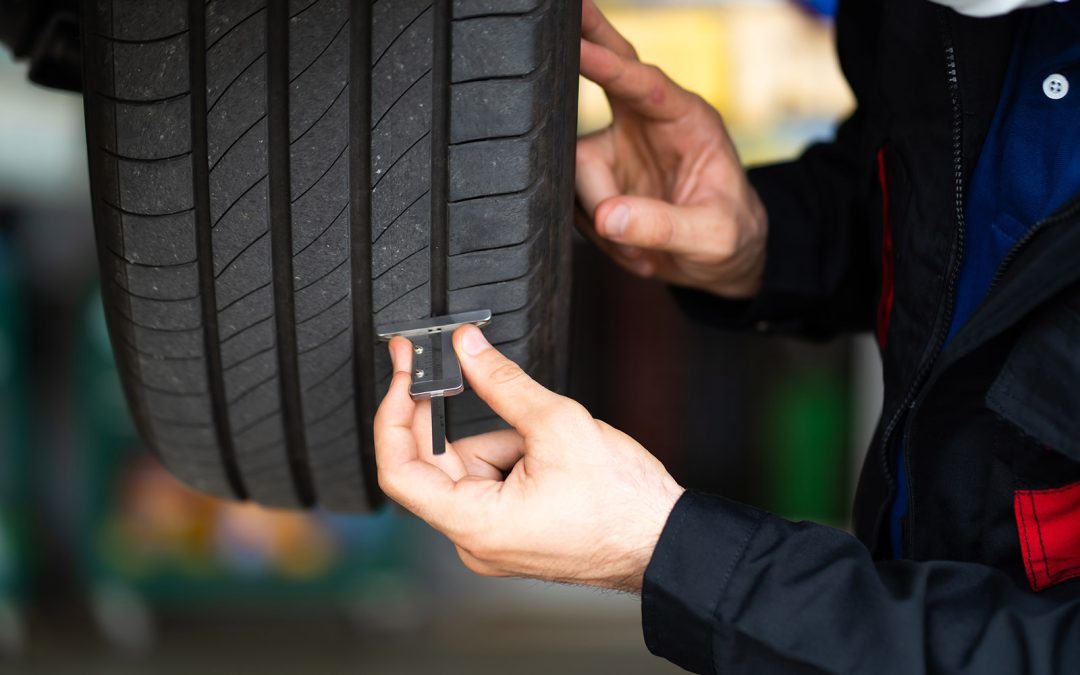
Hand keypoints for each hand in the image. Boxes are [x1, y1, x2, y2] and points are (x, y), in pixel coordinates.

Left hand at [373, 326, 684, 591]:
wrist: (664, 541)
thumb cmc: (624, 504)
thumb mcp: (559, 424)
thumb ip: (501, 381)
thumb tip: (466, 348)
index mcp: (476, 525)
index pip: (399, 471)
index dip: (393, 415)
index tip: (402, 374)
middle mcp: (475, 541)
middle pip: (436, 464)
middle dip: (454, 416)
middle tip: (453, 361)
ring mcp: (492, 539)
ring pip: (468, 468)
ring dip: (498, 438)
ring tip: (546, 439)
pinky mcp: (510, 532)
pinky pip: (490, 482)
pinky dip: (511, 455)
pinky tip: (549, 453)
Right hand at [577, 0, 767, 298]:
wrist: (720, 262)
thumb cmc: (730, 238)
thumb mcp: (712, 236)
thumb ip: (664, 226)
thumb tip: (607, 218)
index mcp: (687, 119)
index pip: (643, 82)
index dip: (607, 65)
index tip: (578, 47)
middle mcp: (647, 123)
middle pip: (607, 70)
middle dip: (585, 42)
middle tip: (553, 15)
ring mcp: (618, 149)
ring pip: (577, 167)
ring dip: (600, 216)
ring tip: (640, 251)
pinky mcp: (599, 178)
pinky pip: (575, 199)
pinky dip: (597, 231)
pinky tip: (630, 247)